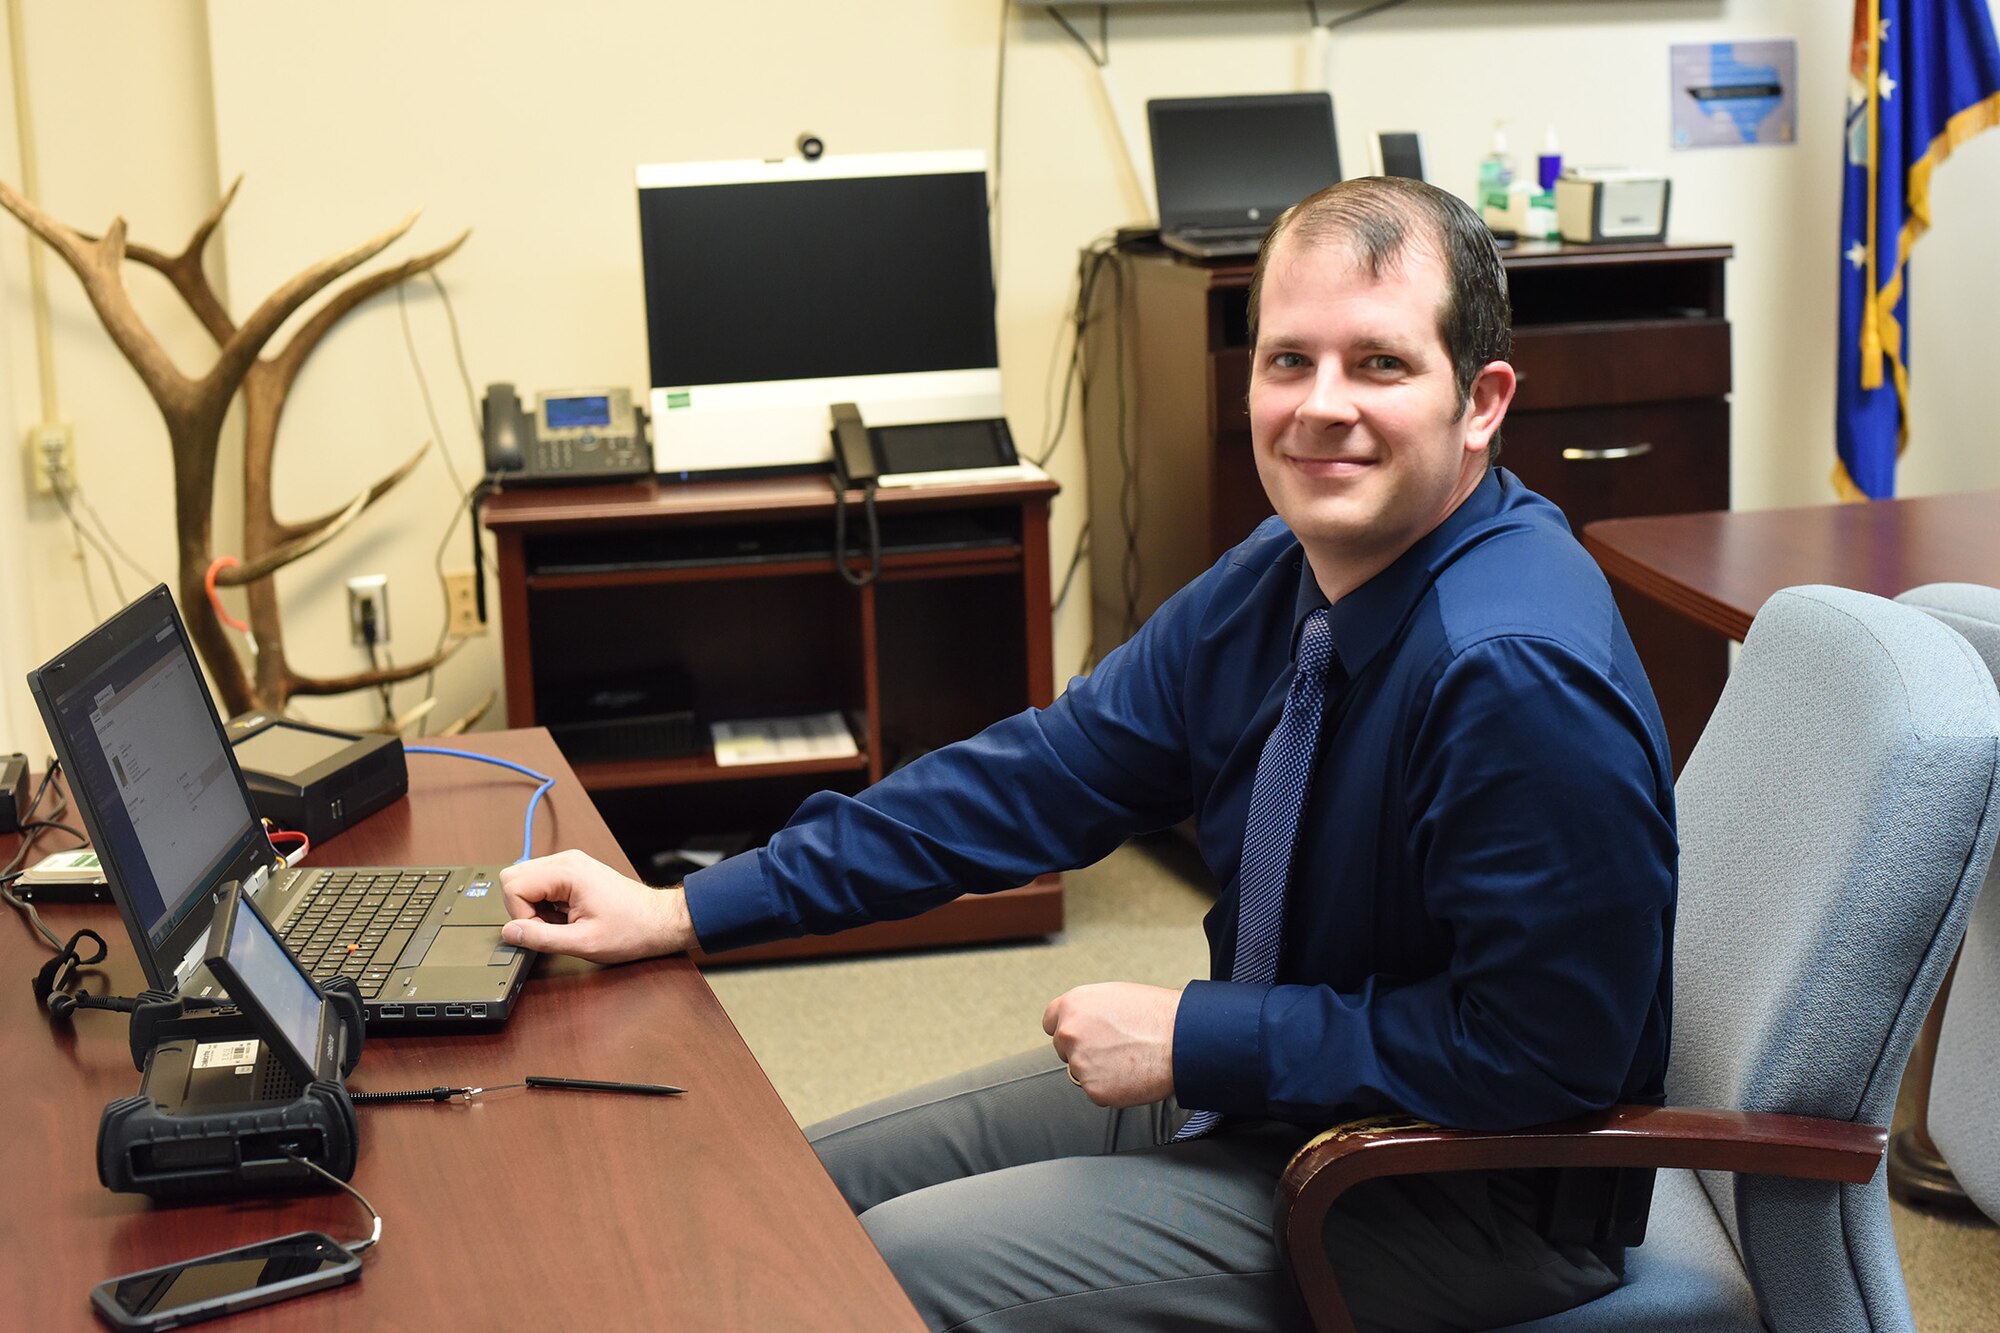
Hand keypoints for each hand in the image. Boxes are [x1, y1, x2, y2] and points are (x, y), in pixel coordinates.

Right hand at [498, 849, 694, 963]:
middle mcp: (566, 860)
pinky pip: (541, 883)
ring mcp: (570, 863)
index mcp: (567, 872)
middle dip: (522, 908)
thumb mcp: (583, 943)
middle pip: (513, 877)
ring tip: (561, 922)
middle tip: (548, 927)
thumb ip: (541, 938)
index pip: (513, 885)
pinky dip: (544, 903)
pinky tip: (565, 916)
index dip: (521, 915)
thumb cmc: (631, 930)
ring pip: (525, 880)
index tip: (542, 932)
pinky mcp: (574, 871)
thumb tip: (510, 932)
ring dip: (533, 906)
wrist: (659, 921)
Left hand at [1041, 982, 1182, 1107]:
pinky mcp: (1094, 1090)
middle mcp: (1070, 1033)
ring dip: (1099, 1070)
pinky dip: (1113, 1088)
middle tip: (1115, 1048)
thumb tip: (1082, 1020)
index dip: (1067, 1028)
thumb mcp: (1114, 995)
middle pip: (1064, 1049)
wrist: (1182, 1039)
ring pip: (1082, 1072)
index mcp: (1073, 1005)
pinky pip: (1098, 1092)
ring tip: (1129, 1059)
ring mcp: (1080, 1063)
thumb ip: (1089, 1010)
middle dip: (1083, 1050)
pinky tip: (1132, 1074)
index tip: (1080, 1035)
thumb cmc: (1156, 1014)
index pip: (1050, 1022)